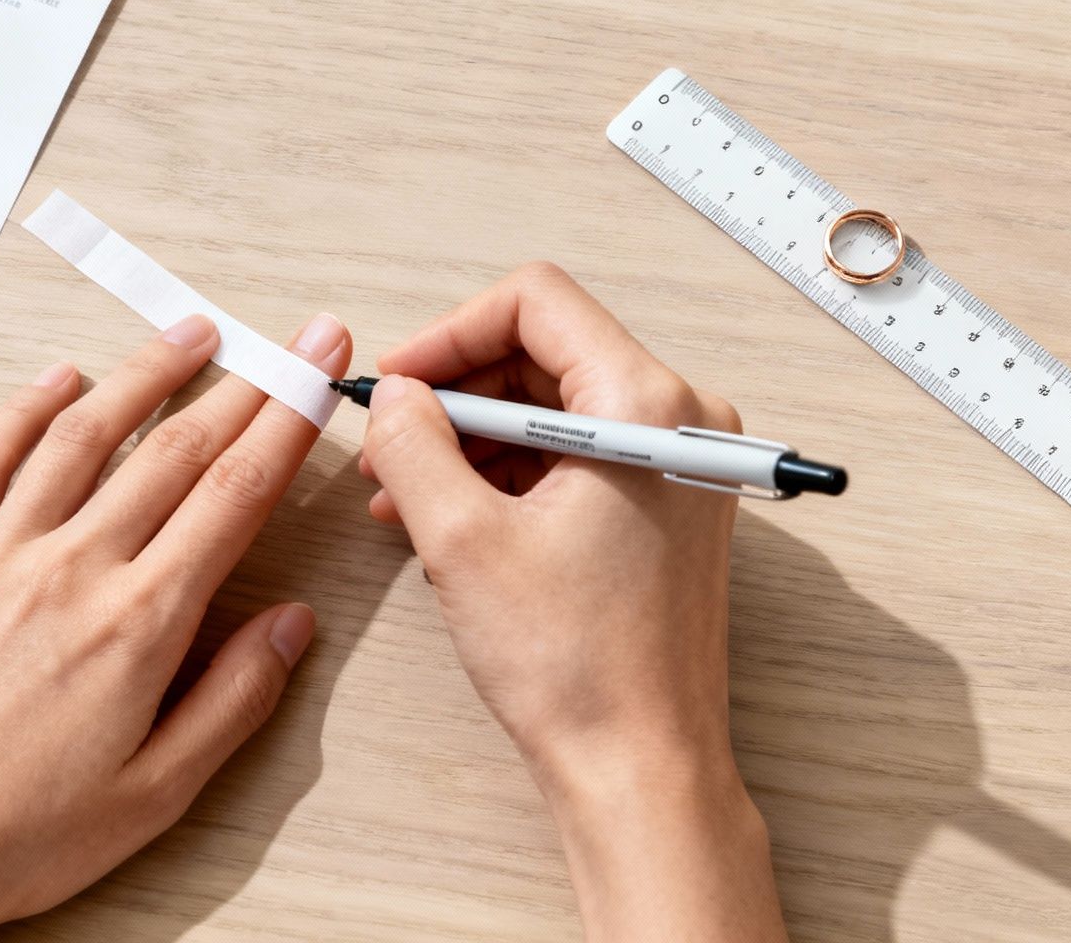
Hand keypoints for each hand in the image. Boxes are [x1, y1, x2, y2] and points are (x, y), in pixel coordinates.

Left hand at [0, 312, 351, 942]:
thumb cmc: (15, 836)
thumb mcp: (157, 793)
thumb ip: (233, 699)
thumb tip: (290, 624)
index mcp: (139, 624)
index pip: (236, 492)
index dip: (290, 418)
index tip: (320, 370)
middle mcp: (72, 569)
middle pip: (176, 450)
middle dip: (248, 383)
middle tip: (288, 340)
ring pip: (84, 434)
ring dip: (146, 374)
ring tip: (190, 336)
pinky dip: (28, 408)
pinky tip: (60, 380)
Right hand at [358, 263, 784, 940]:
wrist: (641, 767)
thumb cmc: (577, 668)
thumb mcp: (460, 539)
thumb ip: (414, 443)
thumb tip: (394, 397)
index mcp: (646, 406)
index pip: (538, 302)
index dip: (450, 332)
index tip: (398, 381)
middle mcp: (680, 419)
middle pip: (546, 351)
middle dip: (457, 389)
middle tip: (391, 436)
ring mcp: (679, 464)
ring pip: (556, 406)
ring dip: (474, 436)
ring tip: (404, 488)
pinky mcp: (668, 506)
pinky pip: (577, 454)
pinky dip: (510, 472)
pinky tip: (449, 515)